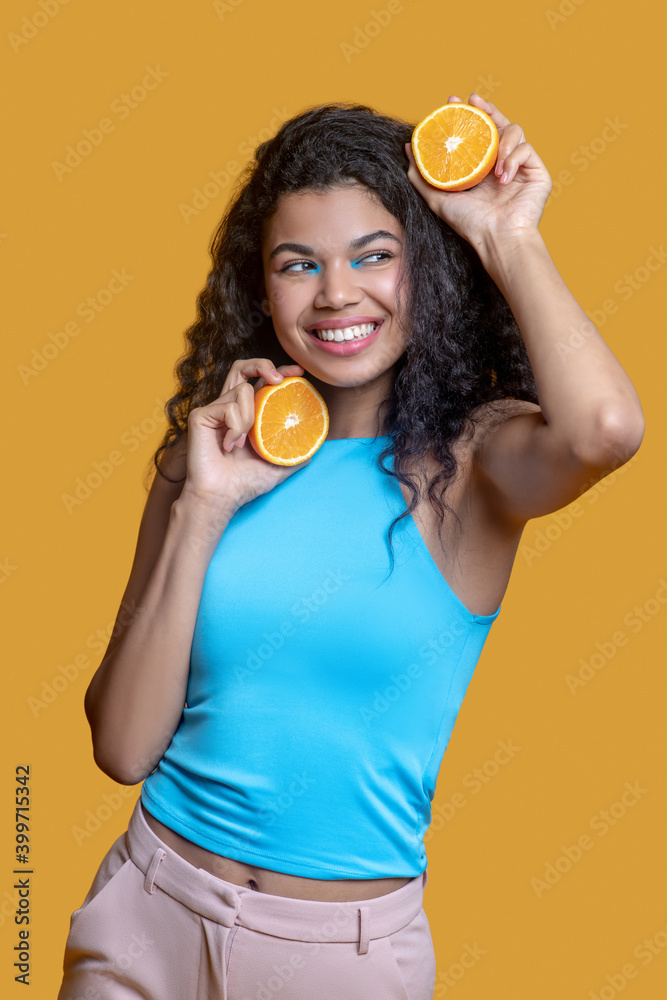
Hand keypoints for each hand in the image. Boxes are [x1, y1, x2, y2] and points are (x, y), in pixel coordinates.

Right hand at [180, 358, 311, 511]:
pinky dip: (236, 428)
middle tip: (279, 379)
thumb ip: (295, 452)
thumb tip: (317, 444)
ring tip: (244, 444)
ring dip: (251, 418)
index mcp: (244, 415)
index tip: (298, 372)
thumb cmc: (245, 483)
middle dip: (262, 364)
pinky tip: (230, 447)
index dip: (277, 370)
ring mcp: (213, 410)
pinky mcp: (200, 415)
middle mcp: (228, 407)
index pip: (259, 382)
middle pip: (242, 368)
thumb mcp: (279, 465)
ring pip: (242, 391)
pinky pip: (229, 408)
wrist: (222, 497)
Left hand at [405, 93, 552, 246]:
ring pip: (515, 131)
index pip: (477, 133)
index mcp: (482, 168)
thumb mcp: (438, 198)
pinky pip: (527, 150)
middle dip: (486, 109)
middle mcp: (502, 164)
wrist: (497, 238)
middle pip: (498, 124)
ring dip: (502, 141)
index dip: (468, 114)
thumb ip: (421, 175)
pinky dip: (513, 159)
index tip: (453, 102)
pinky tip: (502, 177)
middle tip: (473, 101)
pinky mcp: (537, 172)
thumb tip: (408, 146)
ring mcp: (520, 166)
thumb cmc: (470, 223)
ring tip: (491, 165)